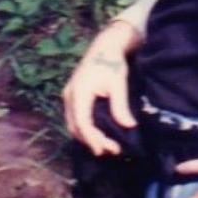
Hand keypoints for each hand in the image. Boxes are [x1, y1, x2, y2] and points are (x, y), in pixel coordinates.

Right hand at [62, 21, 138, 155]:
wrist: (104, 48)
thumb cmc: (112, 63)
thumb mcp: (119, 84)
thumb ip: (120, 106)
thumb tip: (128, 126)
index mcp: (79, 91)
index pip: (82, 122)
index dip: (92, 138)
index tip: (105, 149)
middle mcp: (69, 95)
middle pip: (75, 126)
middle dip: (91, 141)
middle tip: (112, 150)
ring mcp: (68, 96)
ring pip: (73, 124)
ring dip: (87, 137)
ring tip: (108, 145)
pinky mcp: (72, 97)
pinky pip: (74, 118)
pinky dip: (85, 129)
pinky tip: (99, 135)